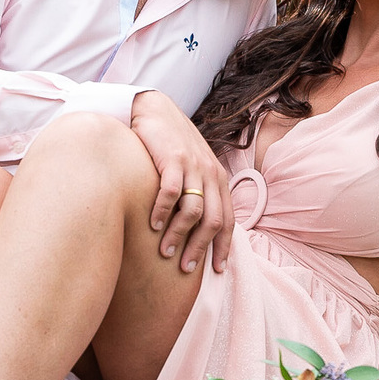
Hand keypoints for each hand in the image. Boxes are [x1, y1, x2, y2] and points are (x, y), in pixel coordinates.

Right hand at [129, 90, 233, 273]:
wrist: (156, 109)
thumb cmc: (172, 144)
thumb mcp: (193, 167)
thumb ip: (199, 192)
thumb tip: (197, 228)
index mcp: (218, 180)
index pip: (227, 220)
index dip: (223, 247)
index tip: (216, 270)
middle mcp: (210, 174)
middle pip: (213, 221)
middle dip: (200, 248)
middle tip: (186, 268)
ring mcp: (193, 166)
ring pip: (193, 211)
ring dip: (179, 235)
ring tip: (165, 252)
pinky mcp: (173, 159)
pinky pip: (170, 193)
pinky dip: (162, 212)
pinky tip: (151, 224)